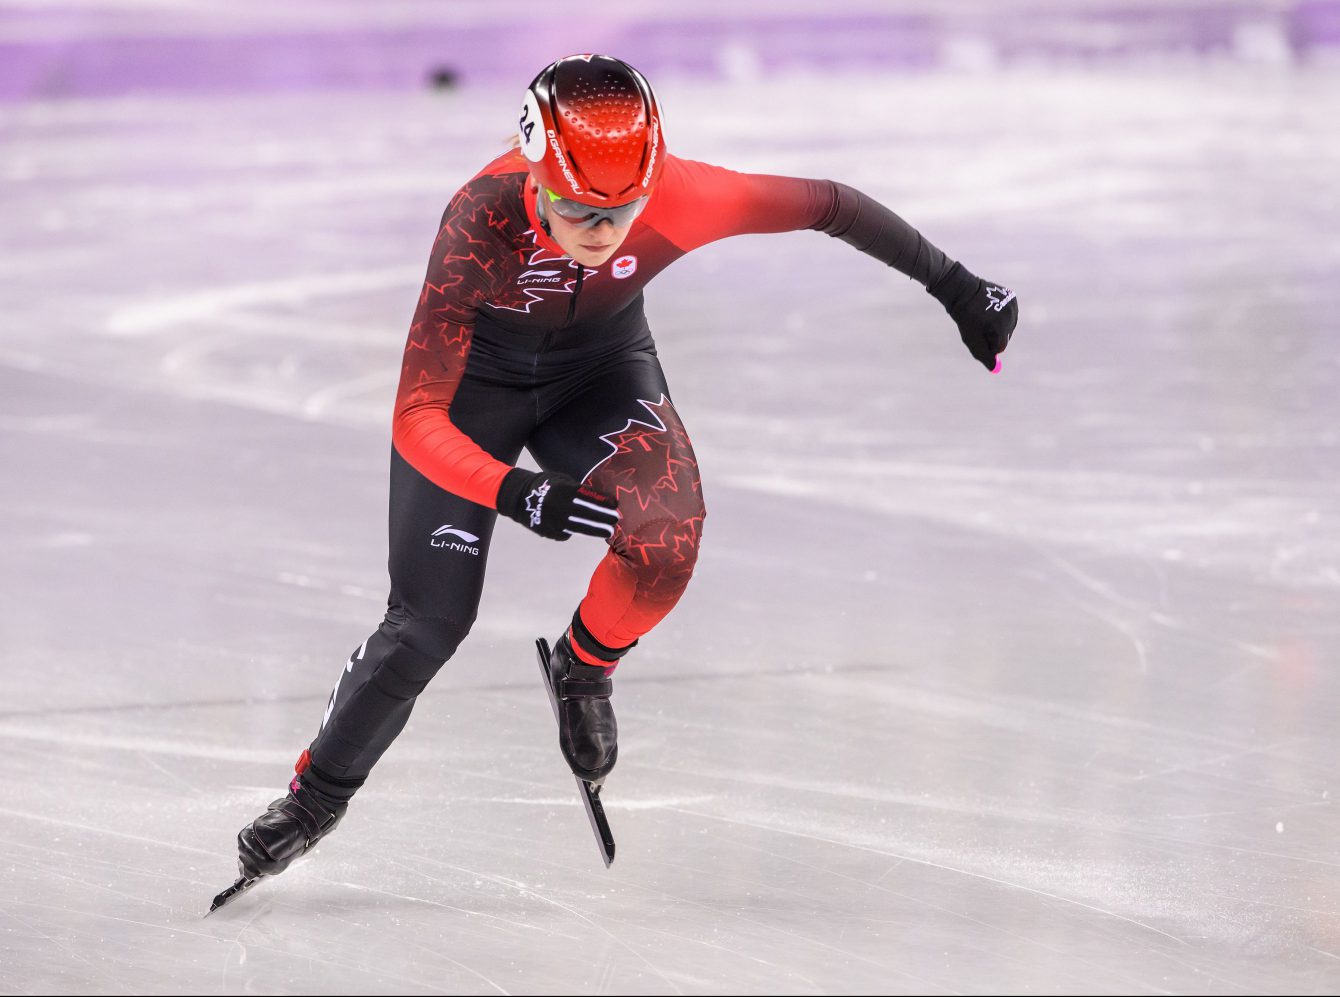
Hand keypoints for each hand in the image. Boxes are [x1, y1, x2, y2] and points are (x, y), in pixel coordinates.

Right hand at [496, 468, 619, 540]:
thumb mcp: (560, 480)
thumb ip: (576, 489)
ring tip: (608, 531)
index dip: (602, 500)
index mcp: (563, 490)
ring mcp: (555, 521)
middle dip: (603, 517)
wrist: (519, 498)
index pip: (587, 496)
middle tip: (616, 519)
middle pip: (586, 513)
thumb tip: (596, 498)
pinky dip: (574, 529)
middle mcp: (560, 506)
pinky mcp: (551, 532)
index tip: (616, 504)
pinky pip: (567, 532)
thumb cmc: (544, 485)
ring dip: (595, 529)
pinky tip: (579, 526)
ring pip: (579, 527)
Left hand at [929, 262, 1017, 371]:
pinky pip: (1010, 314)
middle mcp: (1010, 315)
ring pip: (1009, 326)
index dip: (987, 343)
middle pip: (1006, 336)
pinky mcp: (1012, 297)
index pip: (999, 347)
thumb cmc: (964, 316)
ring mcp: (1013, 305)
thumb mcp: (971, 339)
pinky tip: (990, 309)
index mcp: (1001, 326)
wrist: (962, 289)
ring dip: (997, 325)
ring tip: (984, 315)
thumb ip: (983, 354)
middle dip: (993, 335)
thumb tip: (994, 368)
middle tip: (980, 324)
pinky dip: (1001, 315)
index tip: (977, 334)